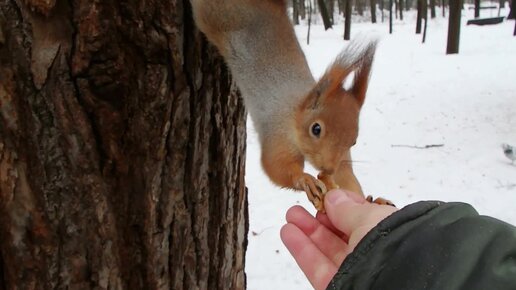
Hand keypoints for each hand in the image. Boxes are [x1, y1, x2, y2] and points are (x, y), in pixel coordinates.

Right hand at [280, 189, 397, 289]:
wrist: (398, 285)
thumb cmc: (393, 248)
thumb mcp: (371, 219)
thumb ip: (348, 209)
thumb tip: (333, 198)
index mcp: (388, 235)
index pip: (362, 219)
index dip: (342, 207)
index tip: (324, 196)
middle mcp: (372, 254)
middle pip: (341, 235)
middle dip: (319, 218)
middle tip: (303, 206)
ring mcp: (355, 271)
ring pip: (326, 250)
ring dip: (307, 232)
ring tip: (291, 216)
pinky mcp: (338, 286)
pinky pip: (317, 267)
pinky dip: (301, 249)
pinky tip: (289, 232)